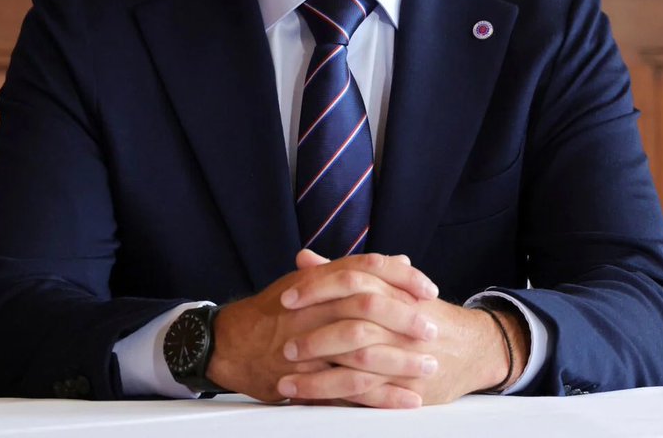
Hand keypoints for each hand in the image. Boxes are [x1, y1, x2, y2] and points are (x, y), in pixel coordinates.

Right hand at [205, 250, 439, 401]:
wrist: (230, 342)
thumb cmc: (274, 310)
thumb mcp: (312, 282)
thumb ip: (356, 272)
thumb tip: (399, 261)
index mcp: (318, 281)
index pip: (367, 268)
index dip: (401, 278)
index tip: (428, 289)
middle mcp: (313, 308)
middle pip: (368, 306)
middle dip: (405, 319)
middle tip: (432, 330)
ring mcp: (308, 343)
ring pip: (361, 349)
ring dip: (399, 360)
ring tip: (427, 367)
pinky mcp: (305, 378)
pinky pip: (348, 388)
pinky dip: (380, 396)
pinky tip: (404, 400)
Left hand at [278, 255, 528, 407]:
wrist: (473, 347)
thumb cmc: (422, 315)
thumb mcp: (389, 287)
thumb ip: (344, 274)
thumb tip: (305, 258)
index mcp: (393, 291)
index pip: (351, 282)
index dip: (317, 289)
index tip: (286, 298)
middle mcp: (400, 323)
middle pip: (353, 326)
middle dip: (315, 337)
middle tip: (284, 346)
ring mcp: (405, 356)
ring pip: (358, 365)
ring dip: (319, 376)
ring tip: (287, 381)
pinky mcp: (409, 387)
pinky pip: (370, 395)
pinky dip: (339, 399)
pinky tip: (314, 402)